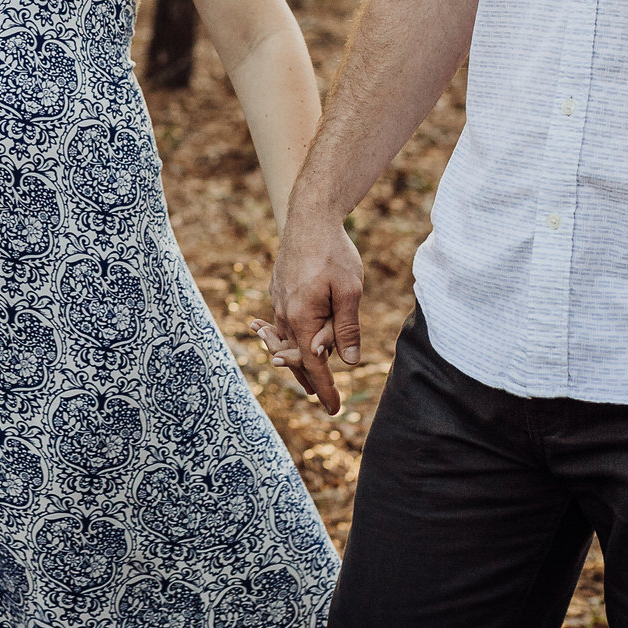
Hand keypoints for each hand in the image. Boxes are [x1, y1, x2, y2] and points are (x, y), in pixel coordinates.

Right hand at [267, 205, 365, 414]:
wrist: (309, 218)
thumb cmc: (333, 253)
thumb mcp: (349, 291)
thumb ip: (347, 327)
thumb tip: (347, 361)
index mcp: (301, 318)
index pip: (313, 364)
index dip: (325, 388)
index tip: (334, 409)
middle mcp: (285, 313)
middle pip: (295, 356)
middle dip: (309, 379)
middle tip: (322, 399)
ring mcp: (278, 301)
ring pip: (287, 339)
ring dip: (296, 360)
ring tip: (305, 379)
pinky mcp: (278, 289)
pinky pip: (281, 322)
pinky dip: (286, 338)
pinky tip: (283, 342)